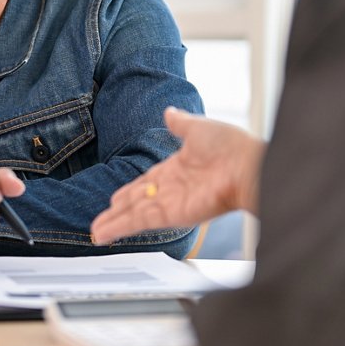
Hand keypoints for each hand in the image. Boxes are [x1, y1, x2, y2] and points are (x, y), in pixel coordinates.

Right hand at [91, 107, 264, 244]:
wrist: (248, 166)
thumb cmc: (232, 147)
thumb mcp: (199, 128)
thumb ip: (181, 123)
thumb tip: (170, 112)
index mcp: (176, 169)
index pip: (145, 183)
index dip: (128, 191)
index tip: (114, 199)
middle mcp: (171, 189)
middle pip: (137, 202)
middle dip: (117, 212)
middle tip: (100, 221)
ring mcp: (170, 203)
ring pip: (134, 215)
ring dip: (114, 223)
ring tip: (96, 232)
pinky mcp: (171, 214)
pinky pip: (140, 221)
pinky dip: (121, 227)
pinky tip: (106, 233)